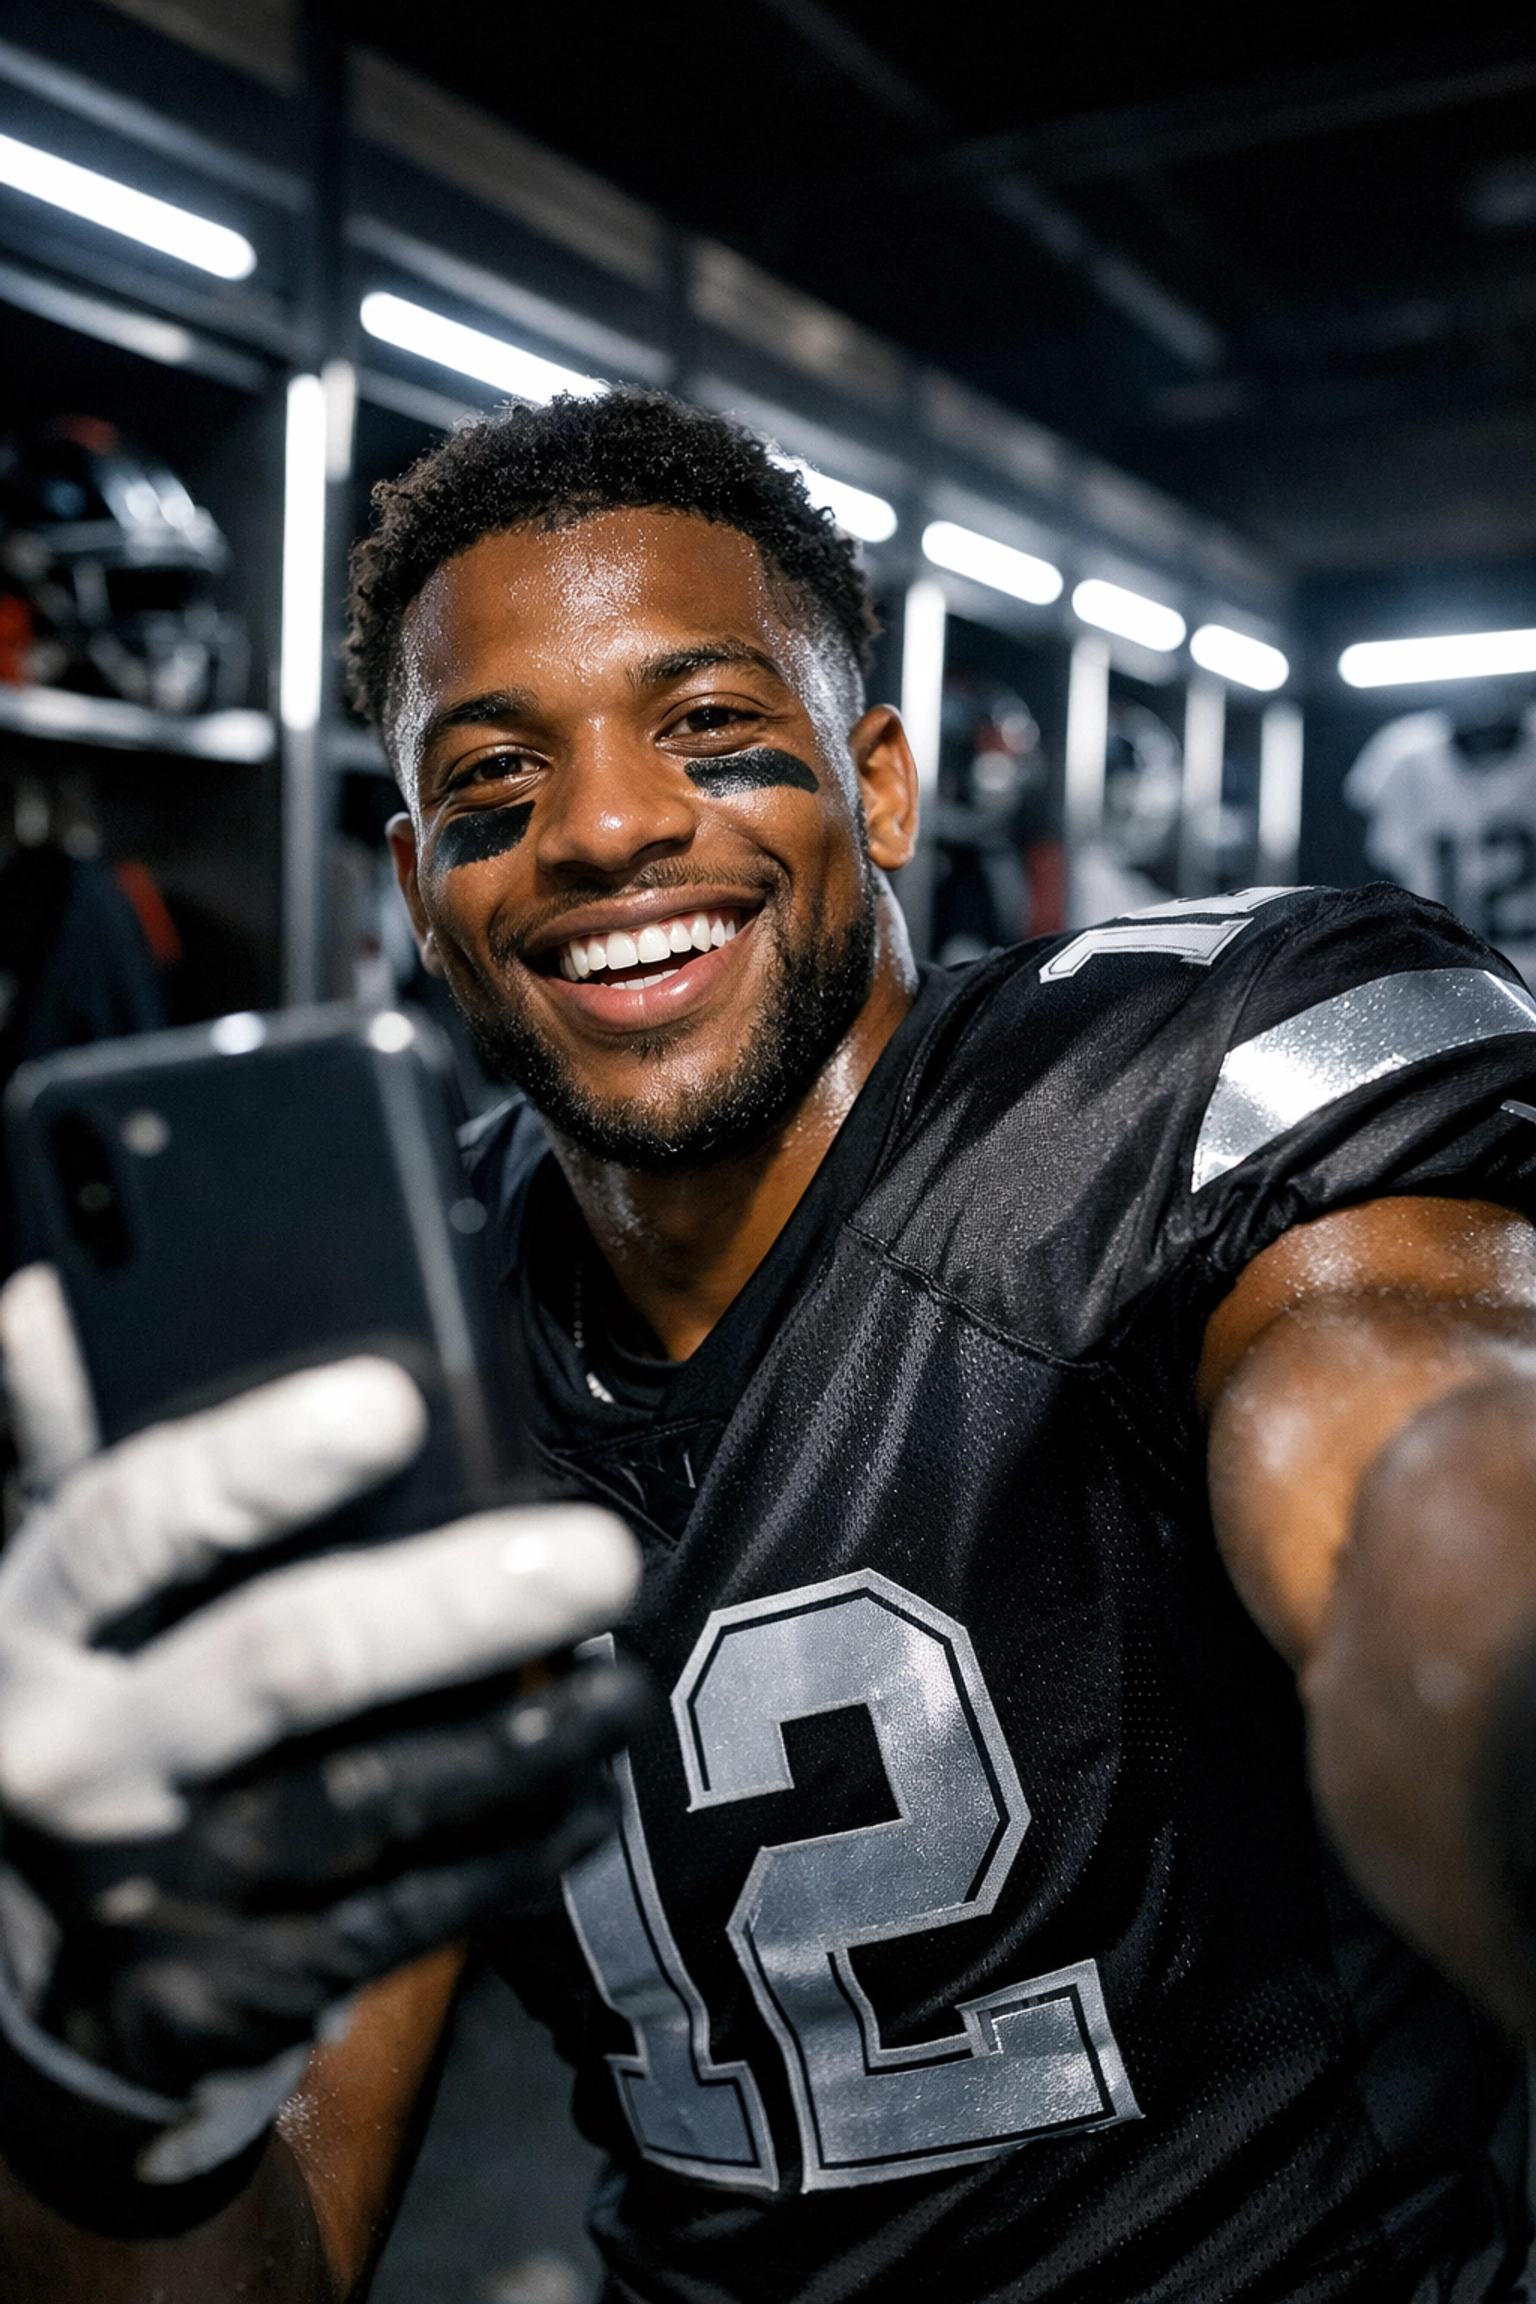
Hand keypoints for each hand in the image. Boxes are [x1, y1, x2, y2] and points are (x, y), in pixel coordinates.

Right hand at [0, 1265, 643, 2223]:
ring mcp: (160, 1880)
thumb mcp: (35, 1585)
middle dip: (449, 1607)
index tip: (391, 1403)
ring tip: (623, 1685)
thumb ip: (56, 1448)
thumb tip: (47, 1296)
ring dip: (518, 1742)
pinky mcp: (232, 1984)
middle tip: (594, 1556)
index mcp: (34, 1623)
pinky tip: (583, 1794)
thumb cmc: (67, 1706)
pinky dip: (507, 1851)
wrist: (7, 1962)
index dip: (262, 1462)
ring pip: (366, 1801)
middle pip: (281, 1663)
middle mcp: (85, 1753)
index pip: (136, 1522)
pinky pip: (397, 1913)